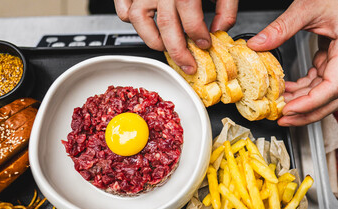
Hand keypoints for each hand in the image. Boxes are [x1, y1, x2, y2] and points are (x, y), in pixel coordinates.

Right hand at [114, 0, 237, 74]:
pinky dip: (128, 19)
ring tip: (164, 48)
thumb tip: (220, 28)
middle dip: (178, 52)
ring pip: (138, 20)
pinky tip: (144, 24)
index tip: (205, 44)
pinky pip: (122, 7)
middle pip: (166, 27)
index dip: (199, 36)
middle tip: (187, 64)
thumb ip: (225, 5)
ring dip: (152, 39)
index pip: (191, 19)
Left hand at [247, 0, 337, 125]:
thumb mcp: (310, 7)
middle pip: (329, 98)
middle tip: (281, 118)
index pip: (333, 87)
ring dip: (300, 101)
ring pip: (323, 92)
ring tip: (279, 104)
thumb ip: (283, 27)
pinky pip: (319, 81)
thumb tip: (257, 44)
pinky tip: (287, 89)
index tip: (289, 110)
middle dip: (304, 112)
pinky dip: (303, 88)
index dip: (310, 103)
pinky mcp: (333, 60)